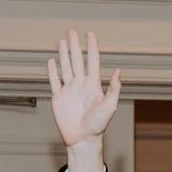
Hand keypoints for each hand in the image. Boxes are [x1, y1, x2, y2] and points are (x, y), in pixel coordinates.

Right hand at [47, 30, 121, 148]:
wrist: (83, 140)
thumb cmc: (98, 126)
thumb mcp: (109, 107)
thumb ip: (113, 89)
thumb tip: (118, 72)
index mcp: (93, 85)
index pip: (92, 61)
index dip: (91, 47)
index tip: (90, 34)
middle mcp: (81, 85)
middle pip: (77, 60)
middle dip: (74, 45)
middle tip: (71, 31)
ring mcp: (69, 90)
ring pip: (66, 67)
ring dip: (64, 54)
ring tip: (62, 41)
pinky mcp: (59, 98)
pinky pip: (55, 80)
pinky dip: (52, 70)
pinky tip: (52, 61)